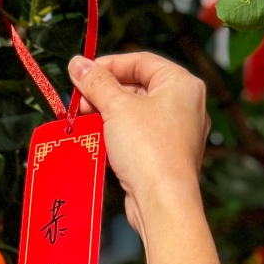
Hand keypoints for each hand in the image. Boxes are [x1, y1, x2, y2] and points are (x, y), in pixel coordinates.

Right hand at [67, 52, 208, 236]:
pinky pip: (140, 136)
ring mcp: (178, 133)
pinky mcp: (167, 156)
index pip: (141, 61)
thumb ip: (96, 82)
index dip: (108, 65)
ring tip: (84, 120)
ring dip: (107, 115)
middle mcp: (185, 106)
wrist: (163, 202)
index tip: (82, 73)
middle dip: (104, 93)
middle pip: (138, 87)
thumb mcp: (116, 107)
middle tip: (79, 101)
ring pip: (137, 114)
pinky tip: (98, 140)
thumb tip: (77, 64)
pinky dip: (118, 135)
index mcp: (182, 84)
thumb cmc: (148, 149)